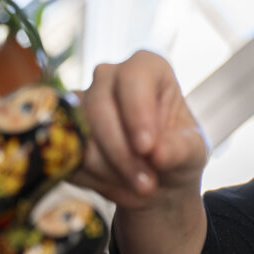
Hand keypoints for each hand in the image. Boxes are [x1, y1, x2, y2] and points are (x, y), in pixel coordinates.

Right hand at [71, 51, 209, 209]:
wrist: (156, 180)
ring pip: (79, 133)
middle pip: (100, 107)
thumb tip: (158, 154)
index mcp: (148, 68)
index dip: (137, 113)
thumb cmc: (177, 154)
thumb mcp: (192, 153)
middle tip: (146, 184)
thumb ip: (180, 150)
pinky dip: (90, 178)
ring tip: (137, 186)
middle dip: (122, 153)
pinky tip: (115, 184)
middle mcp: (110, 76)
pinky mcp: (62, 129)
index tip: (147, 148)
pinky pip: (65, 154)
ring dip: (108, 169)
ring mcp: (81, 101)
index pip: (133, 78)